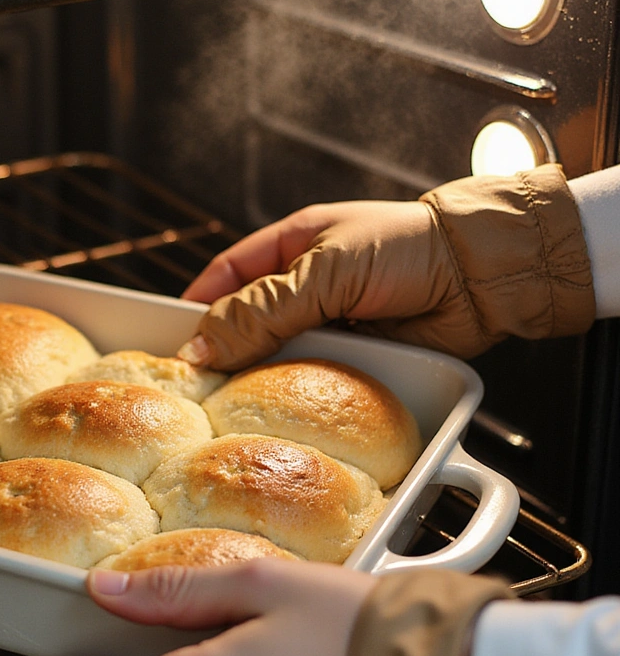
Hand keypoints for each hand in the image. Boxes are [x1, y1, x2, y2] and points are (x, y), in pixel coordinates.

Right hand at [178, 164, 595, 371]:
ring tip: (231, 402)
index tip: (171, 340)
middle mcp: (306, 285)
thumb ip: (263, 310)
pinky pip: (311, 378)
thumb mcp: (325, 270)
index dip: (197, 306)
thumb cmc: (409, 248)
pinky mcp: (354, 357)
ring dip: (261, 375)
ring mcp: (329, 323)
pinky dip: (296, 394)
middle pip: (247, 322)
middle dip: (225, 349)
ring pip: (276, 355)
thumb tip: (202, 346)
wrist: (485, 276)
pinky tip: (280, 411)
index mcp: (292, 245)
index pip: (227, 275)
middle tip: (197, 383)